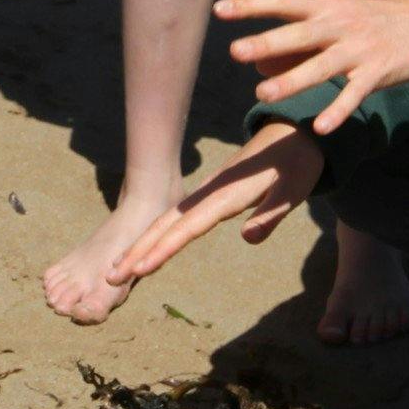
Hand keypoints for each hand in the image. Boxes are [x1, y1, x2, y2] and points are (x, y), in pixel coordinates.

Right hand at [110, 122, 324, 284]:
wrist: (292, 131)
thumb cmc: (297, 163)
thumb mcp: (294, 189)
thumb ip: (272, 214)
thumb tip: (247, 238)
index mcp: (227, 195)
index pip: (189, 227)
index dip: (163, 249)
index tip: (139, 270)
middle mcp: (210, 194)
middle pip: (167, 225)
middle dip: (139, 250)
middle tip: (112, 276)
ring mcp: (207, 193)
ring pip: (167, 220)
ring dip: (143, 244)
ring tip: (120, 269)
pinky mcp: (210, 194)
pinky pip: (177, 217)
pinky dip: (157, 234)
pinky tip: (148, 246)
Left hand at [220, 0, 408, 123]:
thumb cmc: (368, 20)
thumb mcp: (334, 17)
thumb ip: (296, 39)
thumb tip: (256, 64)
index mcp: (324, 6)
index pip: (281, 1)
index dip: (250, 5)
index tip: (219, 10)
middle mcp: (338, 25)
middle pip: (298, 35)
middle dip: (267, 43)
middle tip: (236, 51)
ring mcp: (358, 49)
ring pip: (321, 67)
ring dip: (292, 81)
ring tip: (262, 96)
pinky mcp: (377, 72)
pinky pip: (354, 95)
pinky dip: (338, 111)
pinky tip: (321, 128)